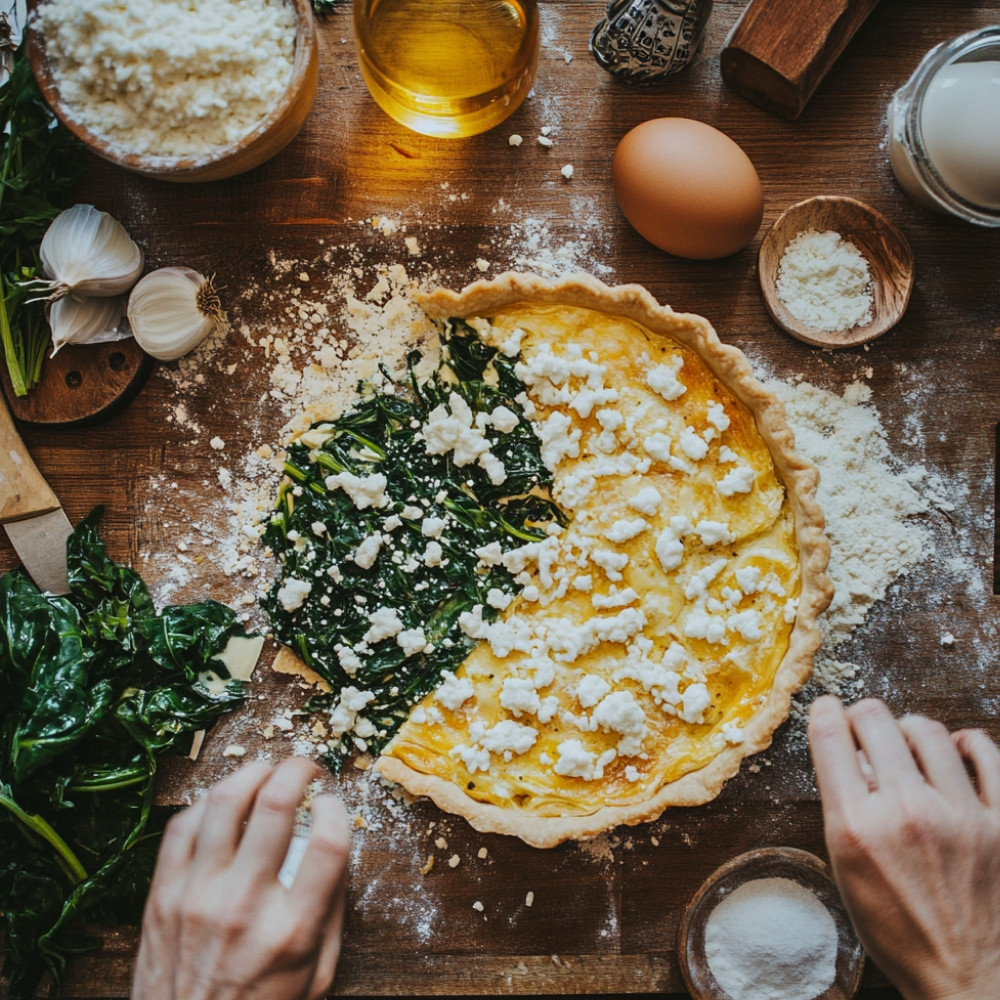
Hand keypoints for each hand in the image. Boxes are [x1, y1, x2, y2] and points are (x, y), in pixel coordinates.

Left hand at [132, 757, 350, 999]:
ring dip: (252, 772)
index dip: (336, 810)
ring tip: (265, 771)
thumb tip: (337, 850)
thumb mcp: (317, 974)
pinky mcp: (163, 895)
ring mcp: (198, 896)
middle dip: (298, 770)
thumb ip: (332, 912)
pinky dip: (207, 802)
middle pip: (277, 806)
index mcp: (292, 930)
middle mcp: (244, 905)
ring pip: (225, 801)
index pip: (327, 843)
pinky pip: (182, 825)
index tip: (332, 805)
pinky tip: (224, 801)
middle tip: (305, 768)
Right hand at [809, 696, 999, 999]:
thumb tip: (849, 755)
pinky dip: (968, 743)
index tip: (827, 710)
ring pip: (928, 729)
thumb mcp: (847, 870)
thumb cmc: (899, 931)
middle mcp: (905, 813)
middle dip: (862, 715)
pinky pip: (986, 754)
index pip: (829, 735)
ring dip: (910, 728)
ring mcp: (960, 815)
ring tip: (908, 741)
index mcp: (856, 827)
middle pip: (875, 718)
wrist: (966, 979)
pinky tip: (957, 749)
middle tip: (864, 726)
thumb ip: (844, 808)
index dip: (824, 711)